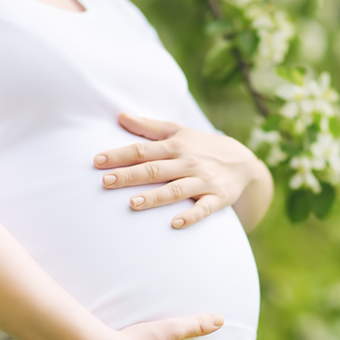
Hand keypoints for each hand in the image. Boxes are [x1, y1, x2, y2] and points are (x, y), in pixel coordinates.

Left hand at [94, 112, 266, 228]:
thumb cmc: (202, 146)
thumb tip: (120, 116)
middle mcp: (187, 163)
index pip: (143, 150)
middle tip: (105, 182)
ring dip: (155, 197)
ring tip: (132, 204)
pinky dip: (190, 216)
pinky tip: (174, 223)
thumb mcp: (179, 131)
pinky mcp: (218, 198)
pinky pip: (204, 209)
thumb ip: (149, 127)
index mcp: (175, 146)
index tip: (97, 161)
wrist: (243, 161)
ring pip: (176, 190)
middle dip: (130, 175)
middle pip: (154, 169)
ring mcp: (203, 181)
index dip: (120, 155)